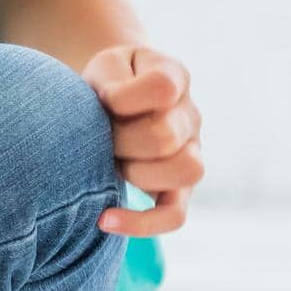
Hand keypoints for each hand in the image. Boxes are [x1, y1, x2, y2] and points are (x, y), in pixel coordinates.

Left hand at [80, 43, 203, 236]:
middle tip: (100, 133)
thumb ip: (110, 82)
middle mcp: (190, 117)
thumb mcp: (104, 67)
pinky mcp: (178, 189)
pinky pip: (174, 215)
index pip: (163, 87)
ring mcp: (191, 154)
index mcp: (173, 77)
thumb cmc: (107, 81)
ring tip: (111, 161)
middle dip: (121, 138)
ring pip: (186, 172)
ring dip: (136, 171)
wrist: (112, 96)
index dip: (125, 97)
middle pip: (166, 135)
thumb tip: (113, 109)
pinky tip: (105, 220)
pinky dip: (142, 223)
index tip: (104, 98)